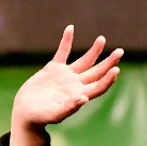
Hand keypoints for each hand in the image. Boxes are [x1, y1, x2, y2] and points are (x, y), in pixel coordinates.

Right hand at [9, 25, 122, 145]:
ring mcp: (67, 75)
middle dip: (109, 62)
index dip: (108, 79)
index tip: (116, 69)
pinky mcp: (54, 68)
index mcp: (79, 96)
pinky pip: (63, 52)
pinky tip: (70, 28)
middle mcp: (76, 85)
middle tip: (120, 51)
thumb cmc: (40, 117)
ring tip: (102, 39)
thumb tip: (84, 98)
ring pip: (85, 61)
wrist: (26, 111)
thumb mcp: (54, 114)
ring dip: (94, 51)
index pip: (99, 86)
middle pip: (97, 72)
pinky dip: (66, 41)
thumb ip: (69, 108)